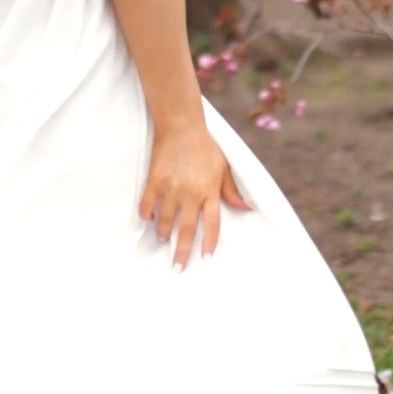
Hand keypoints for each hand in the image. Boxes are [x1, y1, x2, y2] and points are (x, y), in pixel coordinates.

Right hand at [138, 118, 252, 268]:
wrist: (181, 125)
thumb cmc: (204, 146)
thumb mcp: (223, 167)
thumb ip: (231, 190)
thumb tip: (246, 208)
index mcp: (209, 191)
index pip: (212, 224)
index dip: (209, 243)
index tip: (206, 258)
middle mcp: (191, 193)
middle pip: (187, 230)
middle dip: (182, 252)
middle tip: (178, 268)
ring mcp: (171, 188)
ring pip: (165, 221)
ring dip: (163, 234)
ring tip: (163, 239)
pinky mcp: (154, 181)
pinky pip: (147, 205)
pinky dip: (147, 215)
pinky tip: (149, 219)